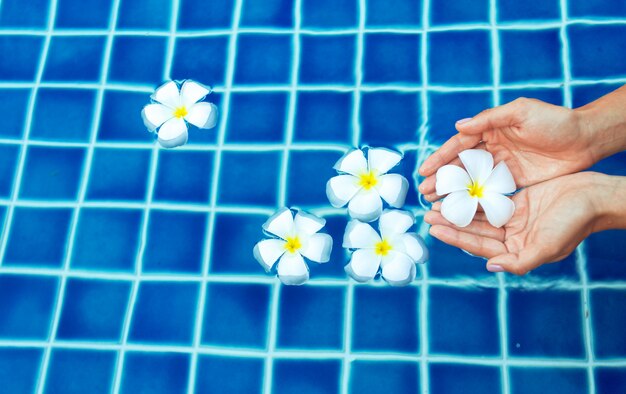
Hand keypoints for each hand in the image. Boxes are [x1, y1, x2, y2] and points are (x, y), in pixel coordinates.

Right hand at [418, 98, 594, 200]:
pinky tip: (461, 209)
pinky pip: (488, 192)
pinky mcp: (513, 182)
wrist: (585, 140)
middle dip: (441, 178)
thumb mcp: (521, 112)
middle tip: (424, 191)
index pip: (459, 144)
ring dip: (453, 191)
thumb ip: (489, 119)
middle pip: (460, 164)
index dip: (441, 157)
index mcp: (491, 130)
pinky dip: (473, 200)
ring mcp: (502, 166)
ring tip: (435, 202)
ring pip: (471, 180)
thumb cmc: (555, 121)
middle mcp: (492, 148)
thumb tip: (459, 127)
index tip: (425, 170)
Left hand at [425, 172, 607, 274]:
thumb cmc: (574, 223)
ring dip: (459, 209)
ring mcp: (514, 220)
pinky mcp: (518, 203)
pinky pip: (490, 200)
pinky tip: (458, 190)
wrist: (595, 196)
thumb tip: (491, 266)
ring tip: (436, 202)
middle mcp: (512, 237)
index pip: (478, 245)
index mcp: (516, 251)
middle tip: (428, 213)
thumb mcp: (548, 246)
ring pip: (479, 215)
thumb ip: (520, 261)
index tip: (434, 227)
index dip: (455, 237)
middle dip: (451, 222)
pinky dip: (474, 197)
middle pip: (474, 230)